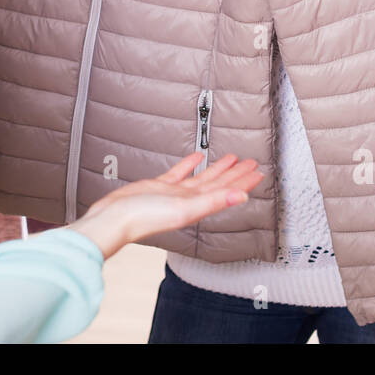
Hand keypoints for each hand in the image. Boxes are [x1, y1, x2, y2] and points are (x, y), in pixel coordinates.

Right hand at [66, 152, 261, 258]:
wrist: (116, 217)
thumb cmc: (145, 217)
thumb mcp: (184, 208)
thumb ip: (214, 201)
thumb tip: (242, 197)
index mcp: (197, 207)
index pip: (227, 192)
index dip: (244, 182)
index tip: (258, 173)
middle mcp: (189, 201)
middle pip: (219, 184)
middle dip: (236, 173)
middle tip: (251, 161)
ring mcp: (174, 193)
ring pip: (202, 178)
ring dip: (217, 168)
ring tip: (231, 157)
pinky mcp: (159, 186)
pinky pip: (180, 173)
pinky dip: (190, 164)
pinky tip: (197, 157)